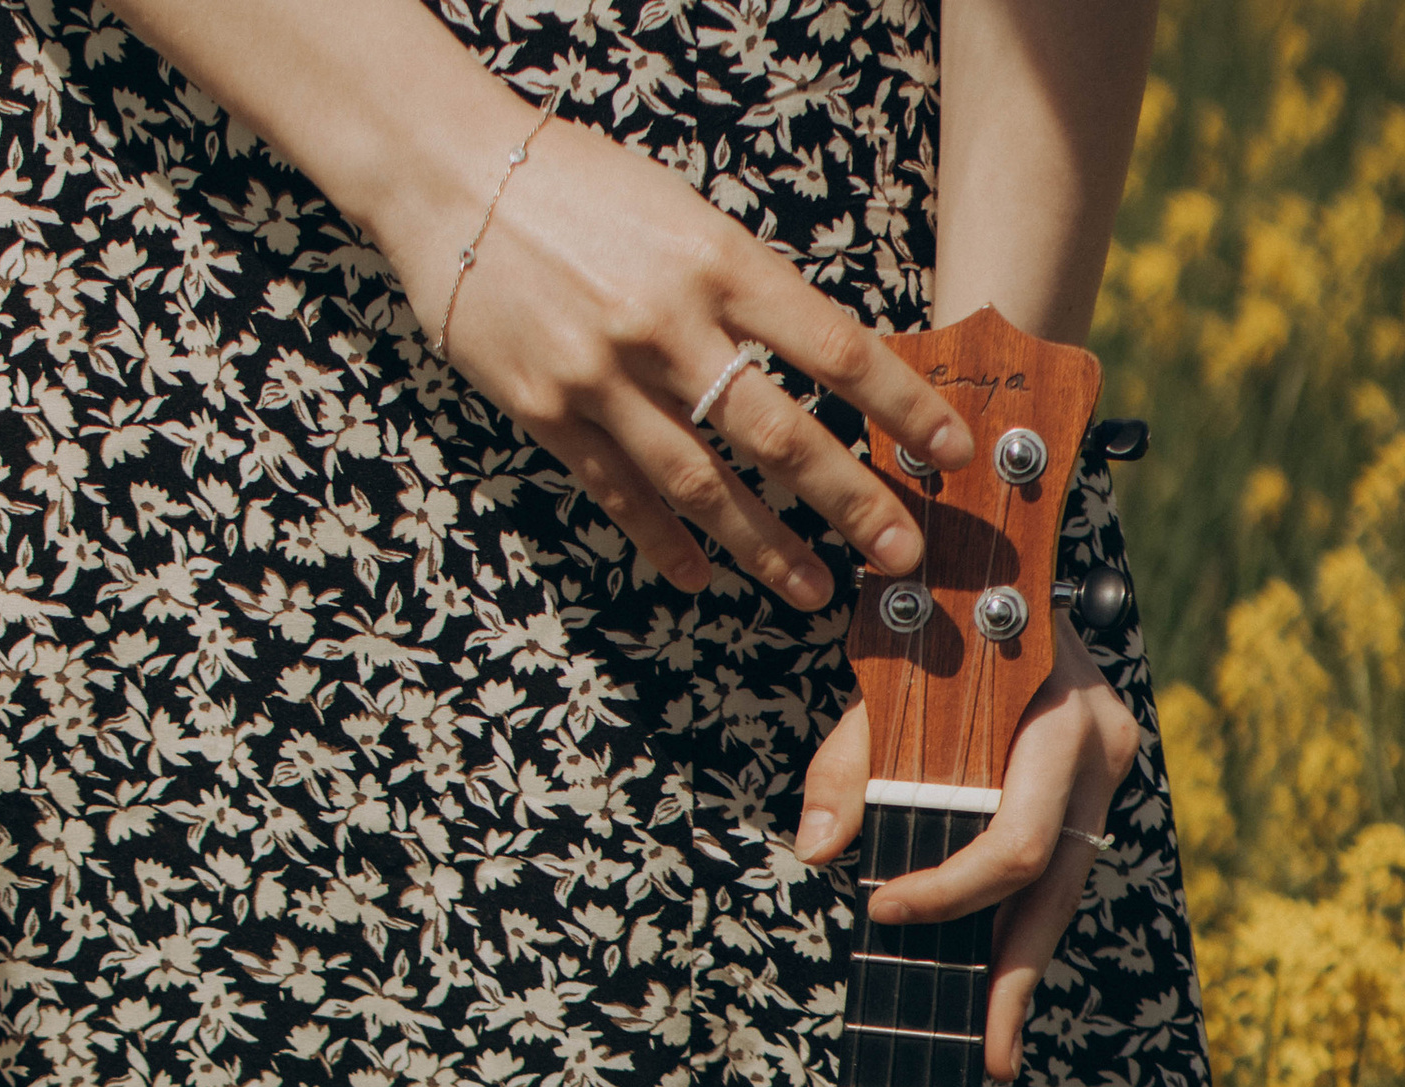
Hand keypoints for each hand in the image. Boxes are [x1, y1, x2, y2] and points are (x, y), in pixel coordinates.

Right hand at [403, 119, 973, 609]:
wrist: (454, 177)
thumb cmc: (579, 187)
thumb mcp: (683, 214)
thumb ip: (742, 287)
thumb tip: (813, 358)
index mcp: (719, 261)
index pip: (834, 348)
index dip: (900, 405)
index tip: (949, 450)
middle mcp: (668, 326)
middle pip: (782, 433)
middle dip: (852, 502)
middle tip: (903, 552)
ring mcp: (605, 377)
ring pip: (703, 483)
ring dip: (765, 546)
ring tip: (813, 591)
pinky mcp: (548, 412)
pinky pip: (619, 493)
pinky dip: (663, 542)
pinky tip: (700, 578)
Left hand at [795, 619, 1140, 1076]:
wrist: (1002, 583)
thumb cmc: (937, 634)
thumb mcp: (882, 684)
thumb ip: (845, 766)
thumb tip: (818, 853)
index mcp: (1057, 718)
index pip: (1013, 843)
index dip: (948, 895)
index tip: (881, 909)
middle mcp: (1100, 752)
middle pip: (1052, 891)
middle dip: (1011, 979)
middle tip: (985, 1057)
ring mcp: (1107, 780)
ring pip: (1061, 897)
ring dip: (1020, 974)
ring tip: (992, 1050)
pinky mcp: (1095, 800)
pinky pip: (1056, 881)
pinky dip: (1019, 934)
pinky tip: (995, 992)